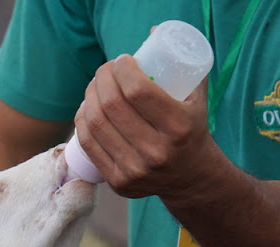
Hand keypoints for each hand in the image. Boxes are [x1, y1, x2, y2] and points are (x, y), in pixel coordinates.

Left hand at [76, 54, 216, 201]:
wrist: (191, 178)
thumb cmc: (192, 129)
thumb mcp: (196, 98)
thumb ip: (182, 64)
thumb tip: (153, 32)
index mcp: (179, 127)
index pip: (137, 90)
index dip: (122, 69)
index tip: (121, 61)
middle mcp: (156, 151)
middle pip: (111, 106)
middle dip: (102, 79)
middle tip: (104, 70)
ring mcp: (135, 170)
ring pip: (96, 124)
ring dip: (89, 97)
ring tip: (95, 86)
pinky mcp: (119, 182)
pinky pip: (89, 144)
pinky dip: (82, 121)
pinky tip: (86, 108)